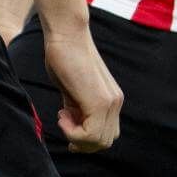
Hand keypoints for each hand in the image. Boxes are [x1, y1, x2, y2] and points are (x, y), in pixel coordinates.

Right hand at [43, 29, 122, 151]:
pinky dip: (72, 132)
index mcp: (111, 99)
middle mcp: (115, 102)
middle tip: (63, 120)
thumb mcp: (72, 90)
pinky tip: (61, 114)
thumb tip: (73, 126)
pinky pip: (89, 134)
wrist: (67, 35)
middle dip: (80, 140)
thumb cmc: (64, 57)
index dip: (86, 138)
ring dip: (75, 136)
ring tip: (62, 115)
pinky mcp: (99, 102)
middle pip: (104, 142)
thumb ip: (77, 109)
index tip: (65, 123)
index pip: (106, 134)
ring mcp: (109, 103)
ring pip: (99, 142)